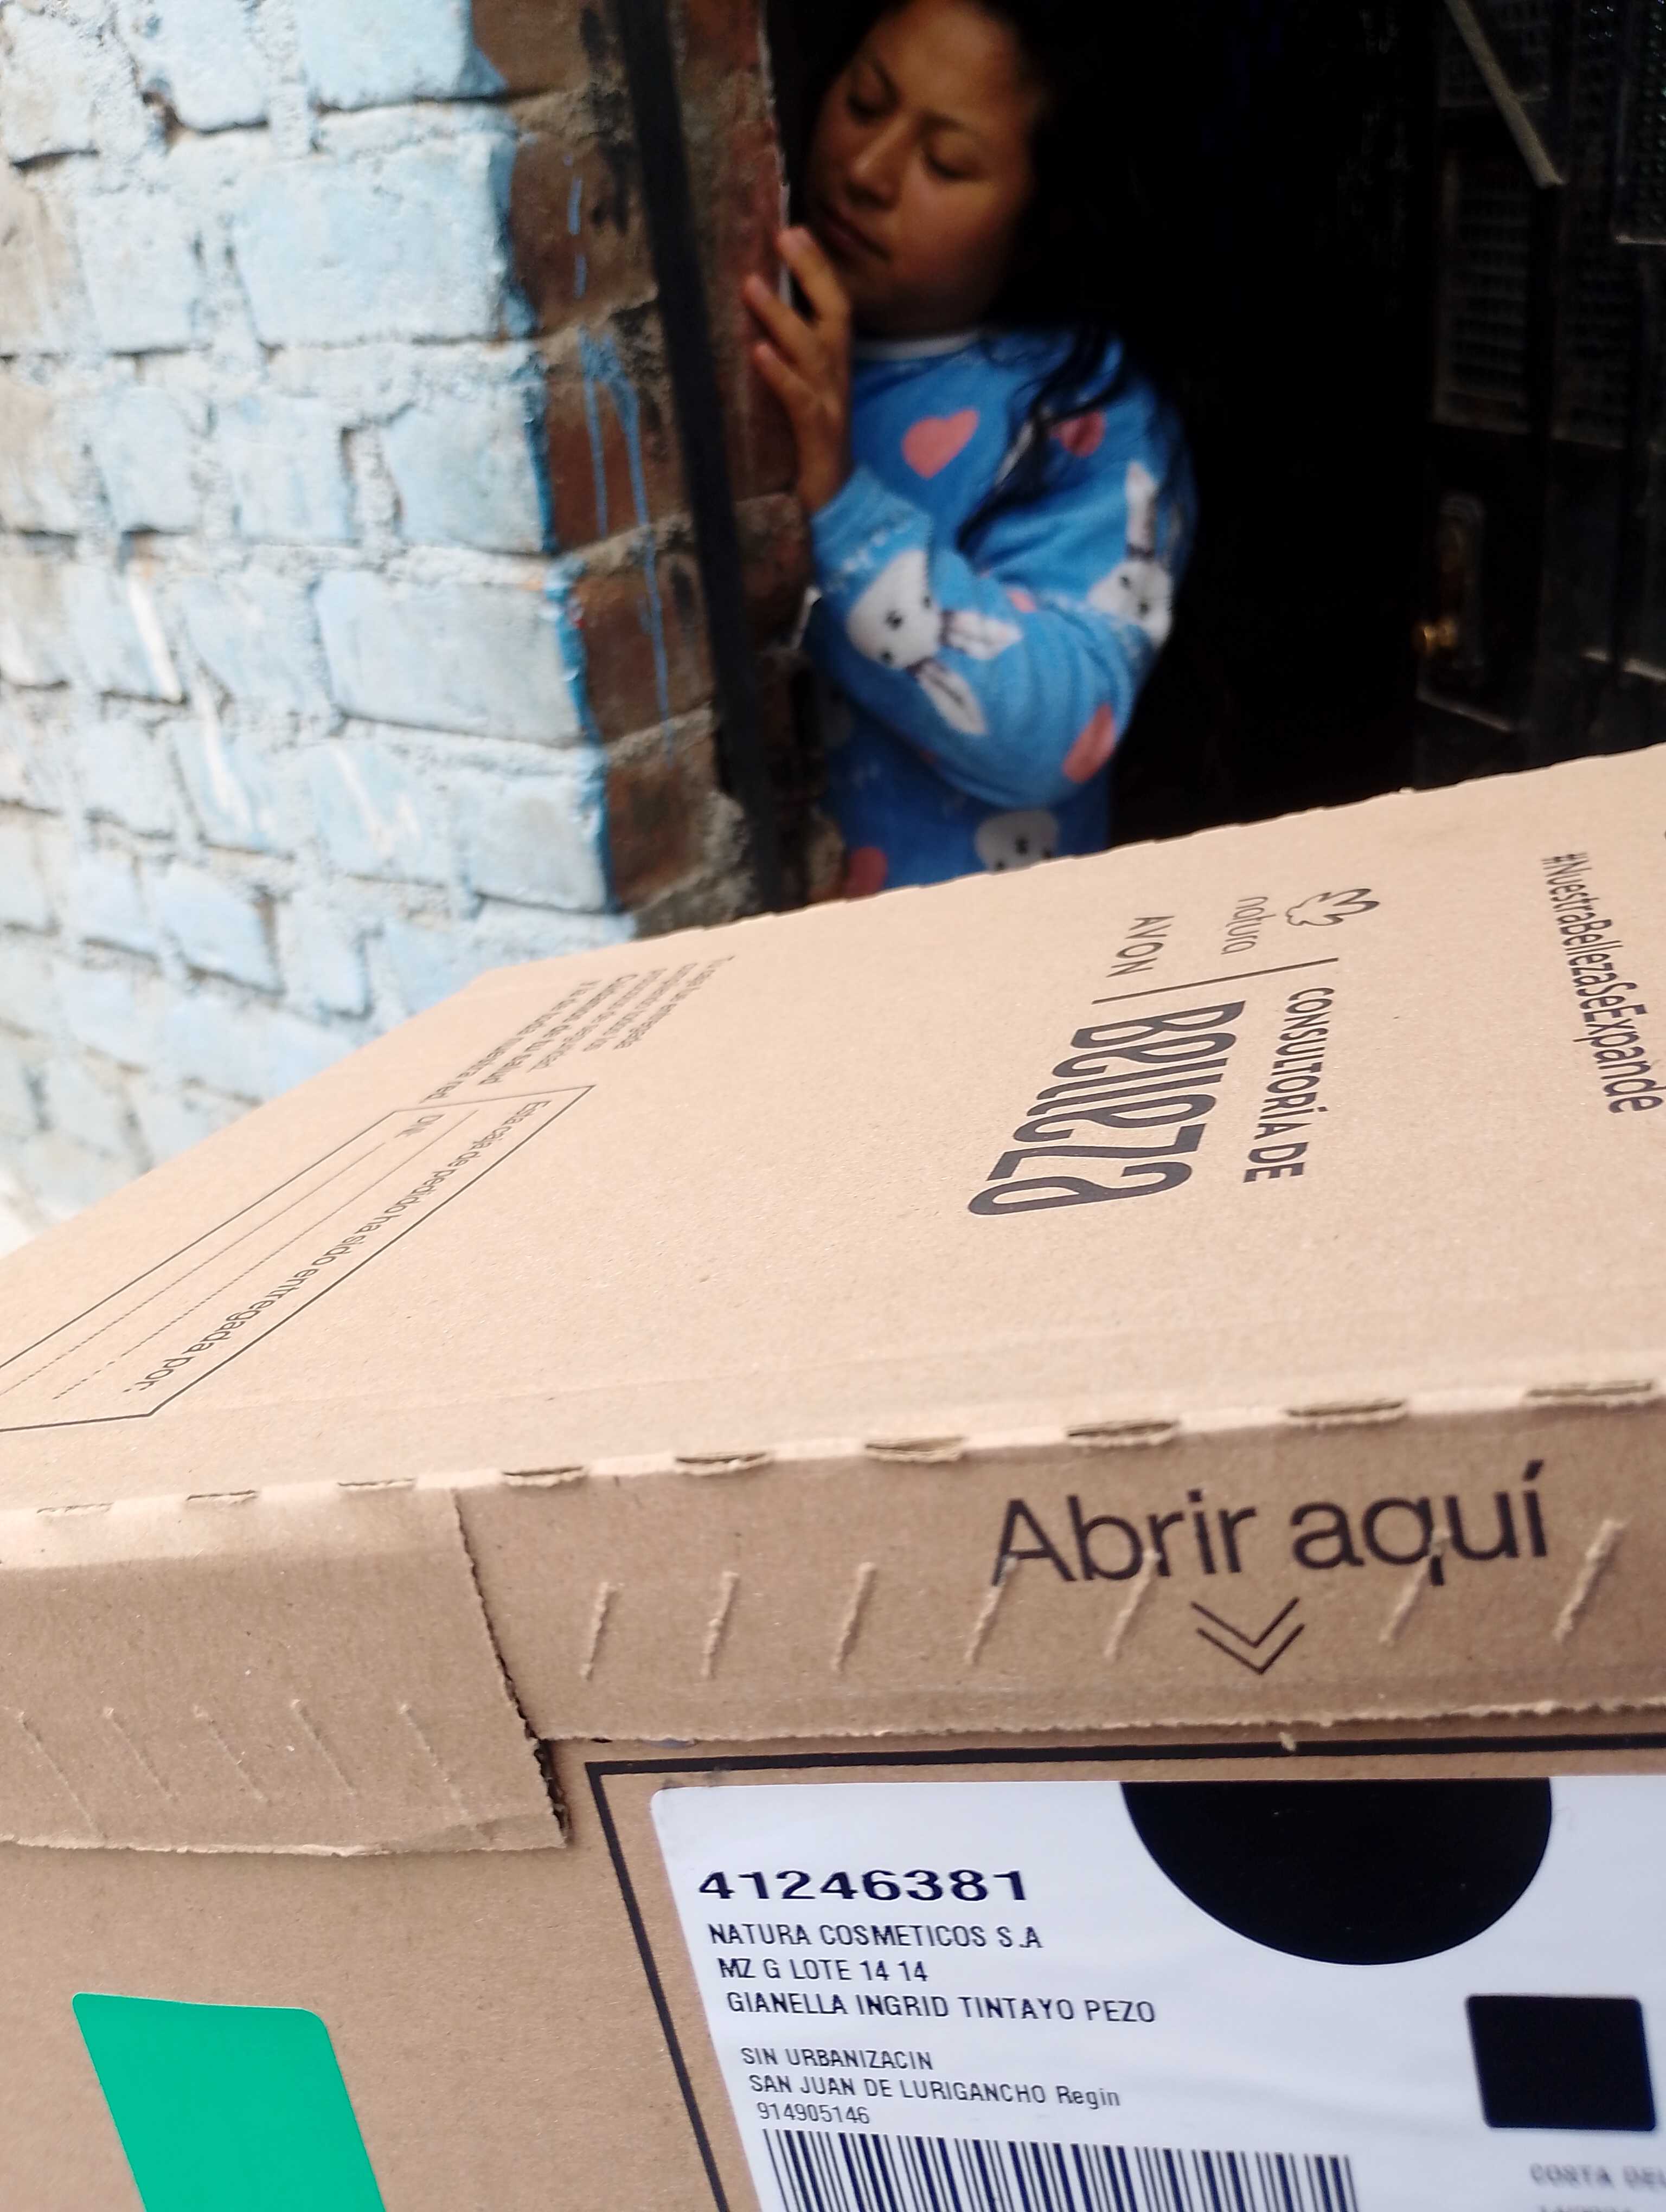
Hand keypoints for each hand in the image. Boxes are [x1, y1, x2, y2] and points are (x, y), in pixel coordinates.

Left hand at [743, 228, 852, 514]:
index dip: (818, 268)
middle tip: (783, 236)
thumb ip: (787, 360)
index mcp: (833, 367)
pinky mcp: (816, 437)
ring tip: (752, 286)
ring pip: (813, 351)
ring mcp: (829, 407)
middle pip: (835, 314)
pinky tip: (759, 354)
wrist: (834, 509)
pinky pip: (799, 400)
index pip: (833, 306)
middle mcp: (836, 379)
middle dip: (812, 273)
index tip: (792, 229)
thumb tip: (756, 324)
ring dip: (783, 316)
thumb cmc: (808, 452)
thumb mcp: (799, 396)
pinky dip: (780, 374)